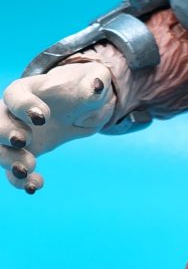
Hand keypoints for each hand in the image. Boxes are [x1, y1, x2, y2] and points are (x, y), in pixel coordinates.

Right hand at [0, 62, 115, 191]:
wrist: (82, 105)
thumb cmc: (83, 88)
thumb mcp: (92, 83)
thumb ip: (93, 85)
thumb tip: (97, 87)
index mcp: (29, 91)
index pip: (15, 95)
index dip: (24, 106)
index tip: (42, 117)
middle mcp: (14, 113)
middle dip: (5, 132)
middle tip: (23, 140)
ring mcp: (16, 136)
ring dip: (9, 160)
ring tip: (28, 169)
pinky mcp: (23, 155)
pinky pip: (13, 171)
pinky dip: (20, 181)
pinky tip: (35, 186)